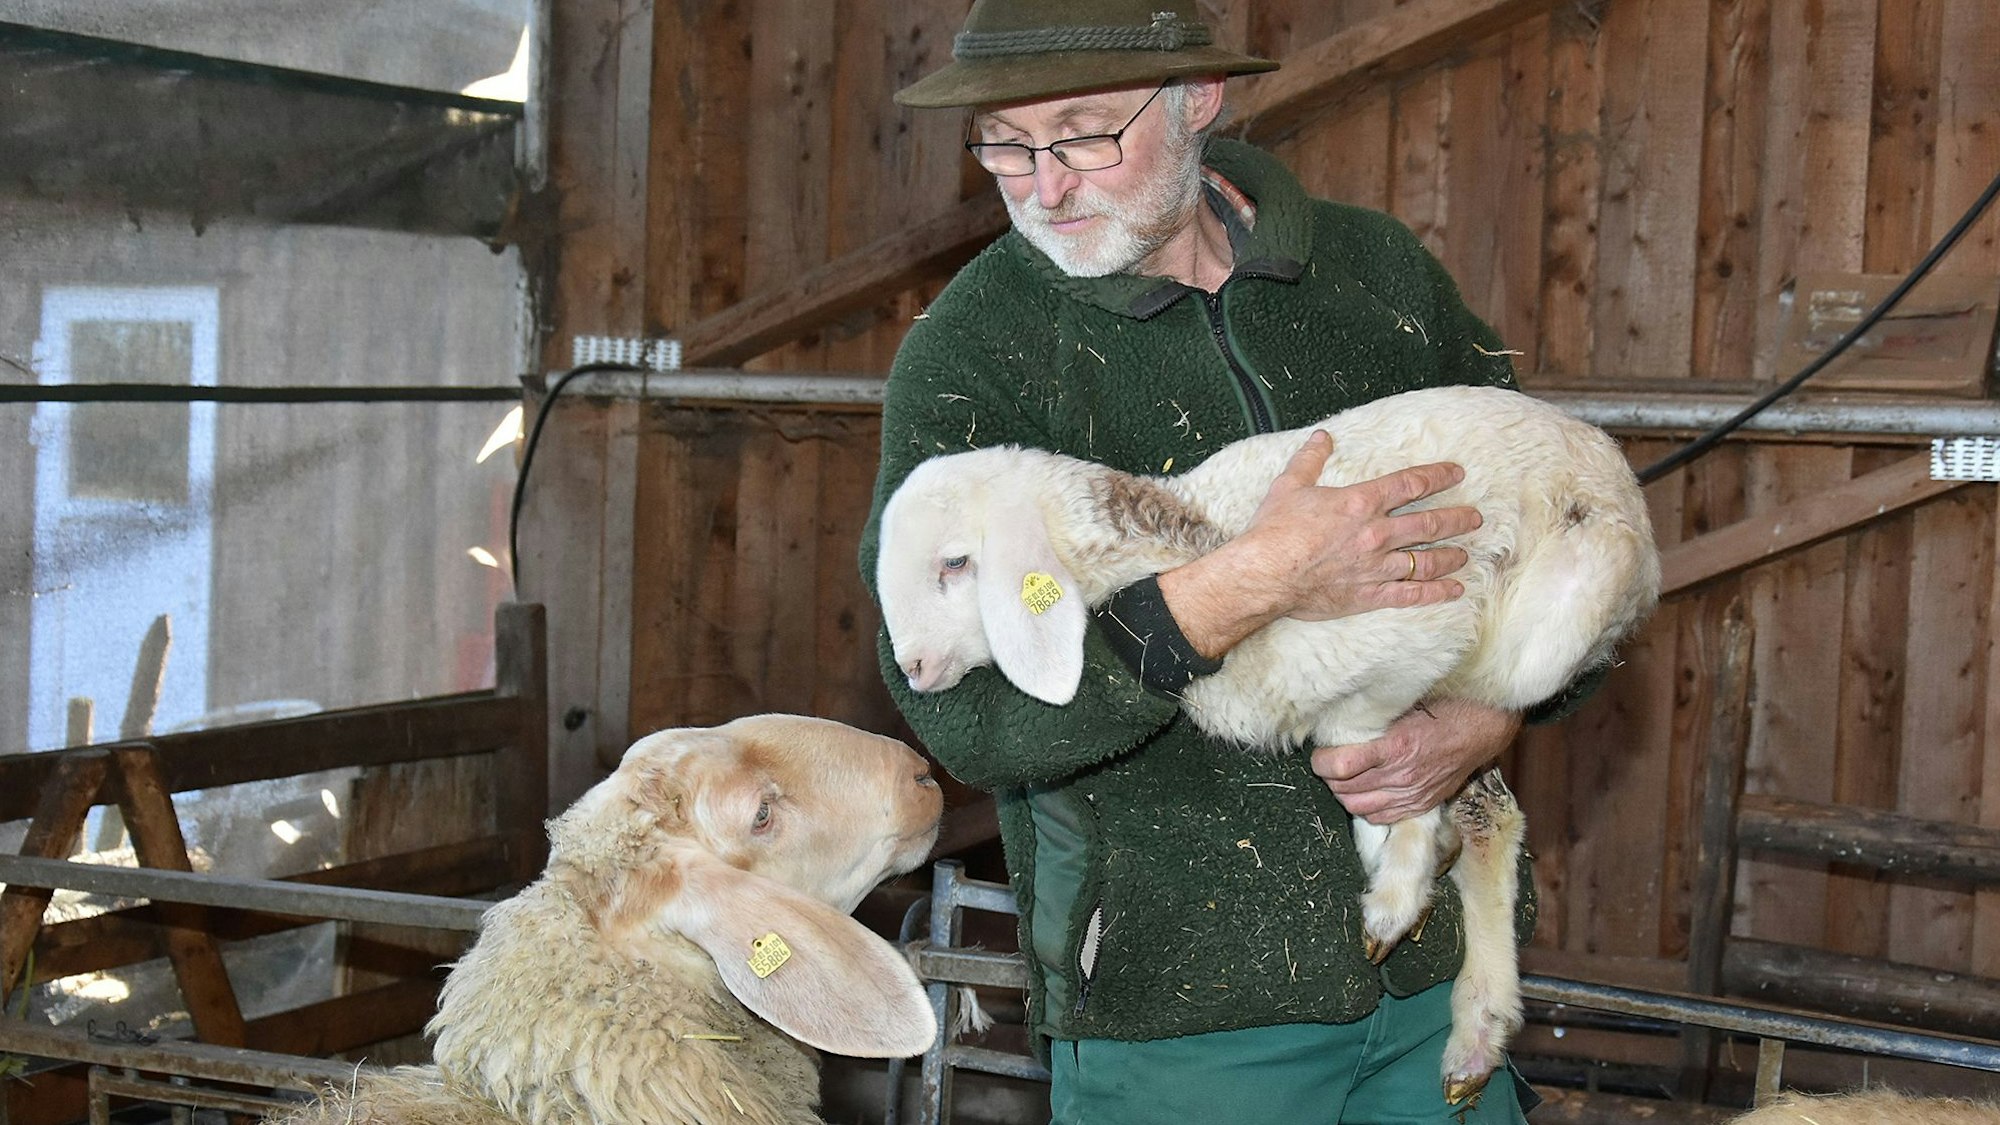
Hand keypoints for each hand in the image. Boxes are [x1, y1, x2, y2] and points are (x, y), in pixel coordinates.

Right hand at [1158, 430, 1482, 656]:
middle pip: (1428, 524)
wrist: (1264, 575)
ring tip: (1467, 554)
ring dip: (1451, 556)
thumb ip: (1310, 460)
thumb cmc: (1274, 530)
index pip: (1410, 484)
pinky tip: (1454, 590)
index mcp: (1360, 502)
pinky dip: (1435, 592)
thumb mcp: (1290, 486)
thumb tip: (1322, 436)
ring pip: (1426, 561)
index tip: (1457, 473)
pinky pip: (1410, 595)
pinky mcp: (1368, 594)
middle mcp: (1376, 533)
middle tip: (1476, 518)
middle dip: (1457, 519)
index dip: (1437, 476)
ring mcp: (1375, 567)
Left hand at [1311, 699, 1520, 824]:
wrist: (1484, 727)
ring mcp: (1412, 794)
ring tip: (1345, 778)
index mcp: (1396, 746)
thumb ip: (1374, 717)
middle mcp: (1402, 775)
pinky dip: (1366, 807)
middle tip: (1329, 763)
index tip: (1320, 753)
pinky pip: (1381, 818)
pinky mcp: (1421, 805)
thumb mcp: (1407, 704)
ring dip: (1344, 794)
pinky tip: (1366, 791)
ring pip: (1358, 807)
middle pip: (1344, 789)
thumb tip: (1338, 718)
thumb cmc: (1446, 708)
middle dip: (1330, 777)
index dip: (1322, 761)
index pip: (1341, 766)